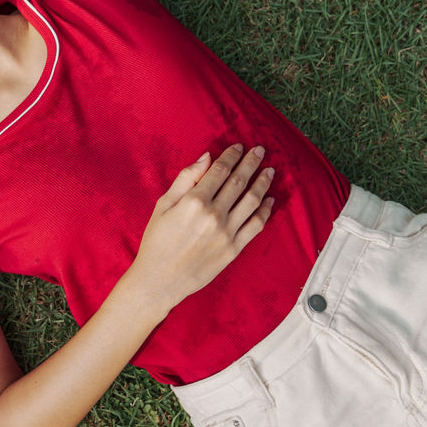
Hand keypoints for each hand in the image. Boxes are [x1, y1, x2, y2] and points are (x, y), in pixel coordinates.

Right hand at [127, 144, 274, 310]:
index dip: (231, 156)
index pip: (219, 171)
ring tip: (269, 170)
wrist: (159, 280)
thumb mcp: (162, 206)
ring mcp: (226, 233)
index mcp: (194, 202)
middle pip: (239, 181)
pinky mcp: (234, 249)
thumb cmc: (156, 242)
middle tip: (260, 150)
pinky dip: (266, 210)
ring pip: (252, 200)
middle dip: (251, 163)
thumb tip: (205, 158)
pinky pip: (256, 225)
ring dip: (263, 182)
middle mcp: (213, 215)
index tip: (239, 146)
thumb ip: (184, 180)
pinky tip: (270, 200)